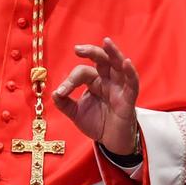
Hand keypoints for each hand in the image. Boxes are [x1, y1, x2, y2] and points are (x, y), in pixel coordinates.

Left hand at [52, 37, 138, 154]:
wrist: (111, 142)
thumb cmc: (97, 123)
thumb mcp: (76, 114)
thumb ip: (65, 104)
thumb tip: (53, 93)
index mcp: (95, 82)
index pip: (83, 73)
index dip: (70, 81)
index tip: (61, 92)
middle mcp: (107, 81)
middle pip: (102, 60)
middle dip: (92, 51)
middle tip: (77, 49)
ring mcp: (119, 88)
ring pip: (118, 65)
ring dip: (113, 53)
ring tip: (106, 42)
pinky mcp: (129, 99)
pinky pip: (132, 83)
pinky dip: (130, 72)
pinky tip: (126, 62)